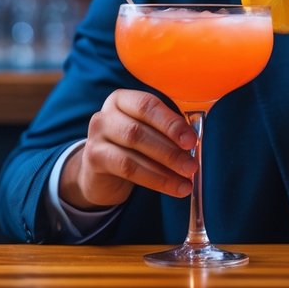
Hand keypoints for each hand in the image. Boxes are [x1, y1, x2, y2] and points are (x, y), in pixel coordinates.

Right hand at [60, 90, 197, 209]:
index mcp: (123, 100)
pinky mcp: (94, 159)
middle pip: (139, 130)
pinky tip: (173, 187)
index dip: (171, 123)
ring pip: (133, 152)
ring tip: (186, 180)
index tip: (191, 141)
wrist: (100, 171)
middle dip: (170, 150)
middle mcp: (105, 115)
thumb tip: (194, 141)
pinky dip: (155, 180)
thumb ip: (168, 130)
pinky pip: (127, 169)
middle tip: (192, 165)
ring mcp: (96, 136)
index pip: (148, 105)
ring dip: (165, 168)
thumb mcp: (148, 131)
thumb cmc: (133, 146)